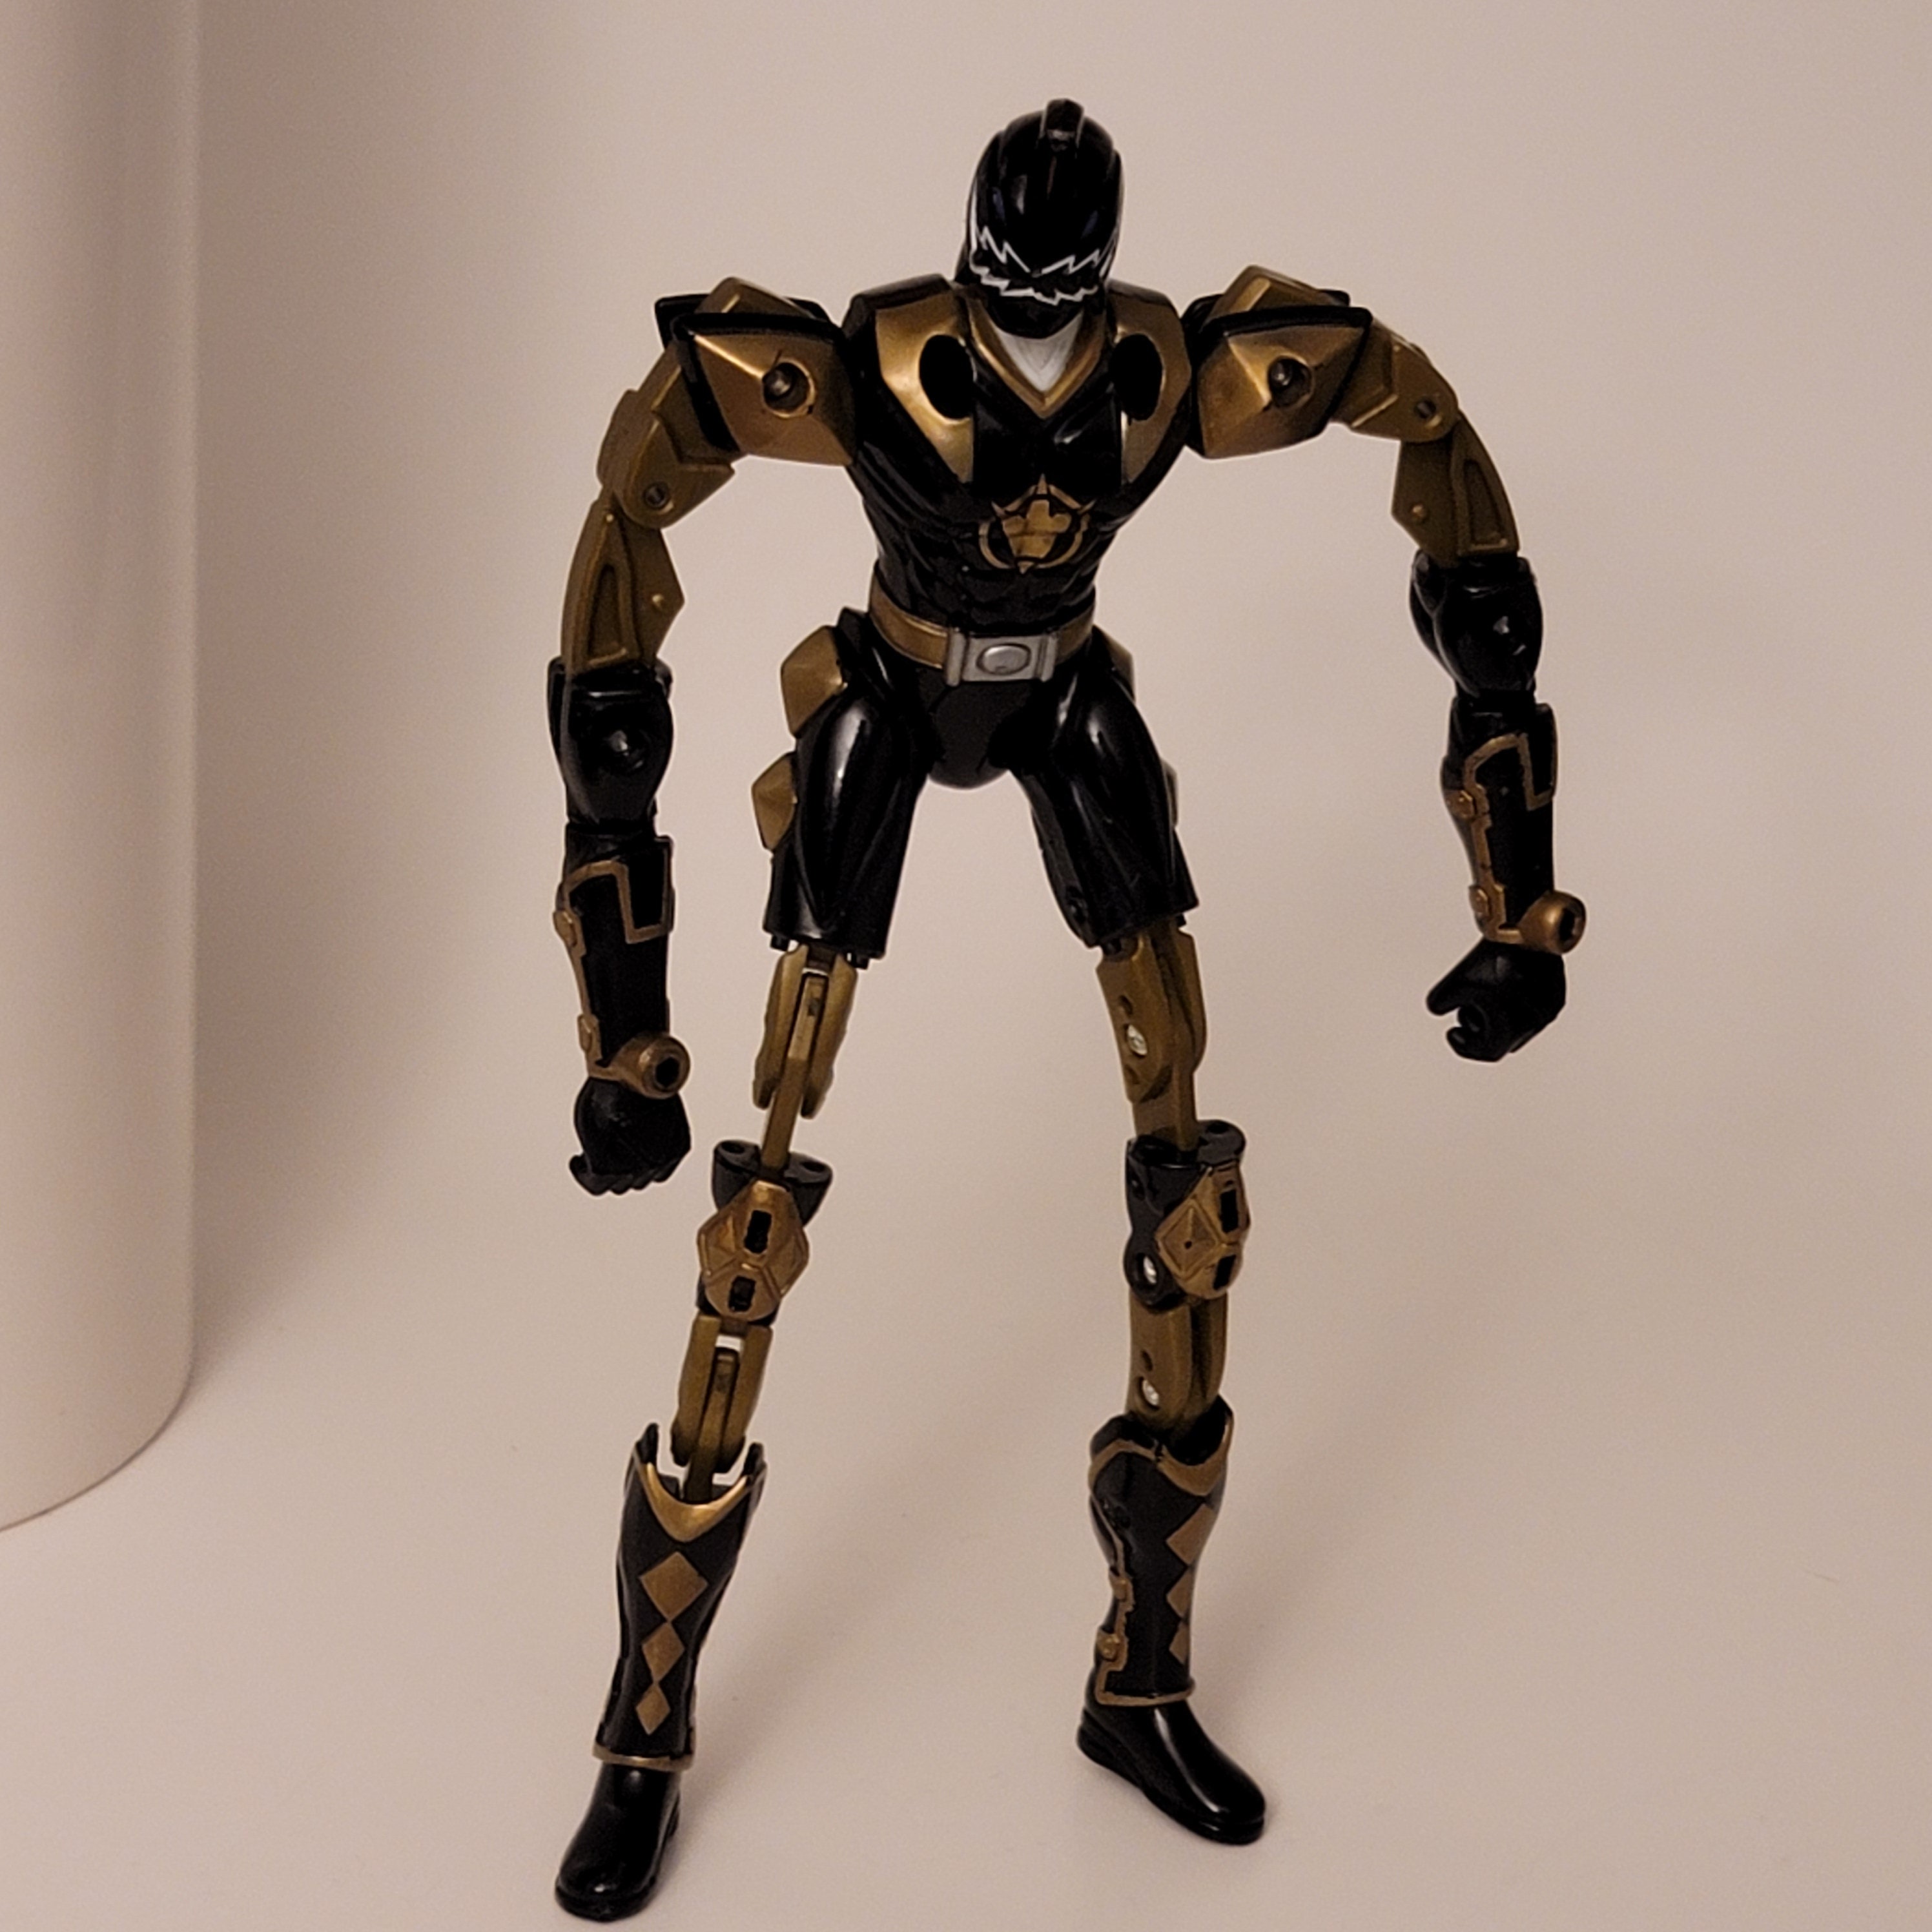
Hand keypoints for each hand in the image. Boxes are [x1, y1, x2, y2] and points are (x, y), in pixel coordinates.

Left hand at [570, 1079, 690, 1193]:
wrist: (637, 1070)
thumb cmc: (609, 1092)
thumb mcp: (586, 1127)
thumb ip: (592, 1155)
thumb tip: (594, 1168)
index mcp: (612, 1164)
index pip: (597, 1187)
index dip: (584, 1176)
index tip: (580, 1164)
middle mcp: (641, 1165)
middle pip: (622, 1186)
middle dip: (610, 1172)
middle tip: (603, 1156)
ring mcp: (663, 1158)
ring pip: (644, 1180)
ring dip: (632, 1170)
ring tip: (623, 1150)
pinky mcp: (680, 1148)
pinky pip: (664, 1170)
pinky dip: (653, 1163)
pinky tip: (642, 1147)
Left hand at [1425, 939, 1565, 1061]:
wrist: (1521, 922)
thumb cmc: (1490, 955)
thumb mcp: (1453, 983)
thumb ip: (1440, 1004)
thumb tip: (1438, 1011)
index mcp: (1519, 1023)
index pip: (1489, 1052)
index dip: (1465, 1048)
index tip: (1452, 1033)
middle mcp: (1541, 1018)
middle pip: (1503, 1040)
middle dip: (1480, 1027)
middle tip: (1466, 1007)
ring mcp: (1552, 1004)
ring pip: (1518, 1025)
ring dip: (1496, 1015)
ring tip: (1483, 991)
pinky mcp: (1556, 989)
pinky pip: (1531, 1007)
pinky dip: (1512, 1003)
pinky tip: (1500, 984)